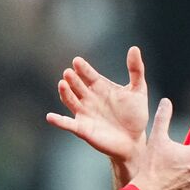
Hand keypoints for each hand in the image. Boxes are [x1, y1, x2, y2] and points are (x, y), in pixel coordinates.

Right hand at [46, 46, 149, 164]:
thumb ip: (136, 70)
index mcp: (100, 87)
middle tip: (69, 73)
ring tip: (62, 84)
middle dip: (73, 79)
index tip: (77, 61)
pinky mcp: (83, 129)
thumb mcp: (138, 90)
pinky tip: (50, 117)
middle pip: (77, 86)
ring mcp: (84, 113)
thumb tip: (134, 48)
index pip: (89, 75)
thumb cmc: (135, 115)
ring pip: (70, 101)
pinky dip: (58, 121)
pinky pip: (68, 124)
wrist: (134, 140)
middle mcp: (89, 98)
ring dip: (65, 93)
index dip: (83, 69)